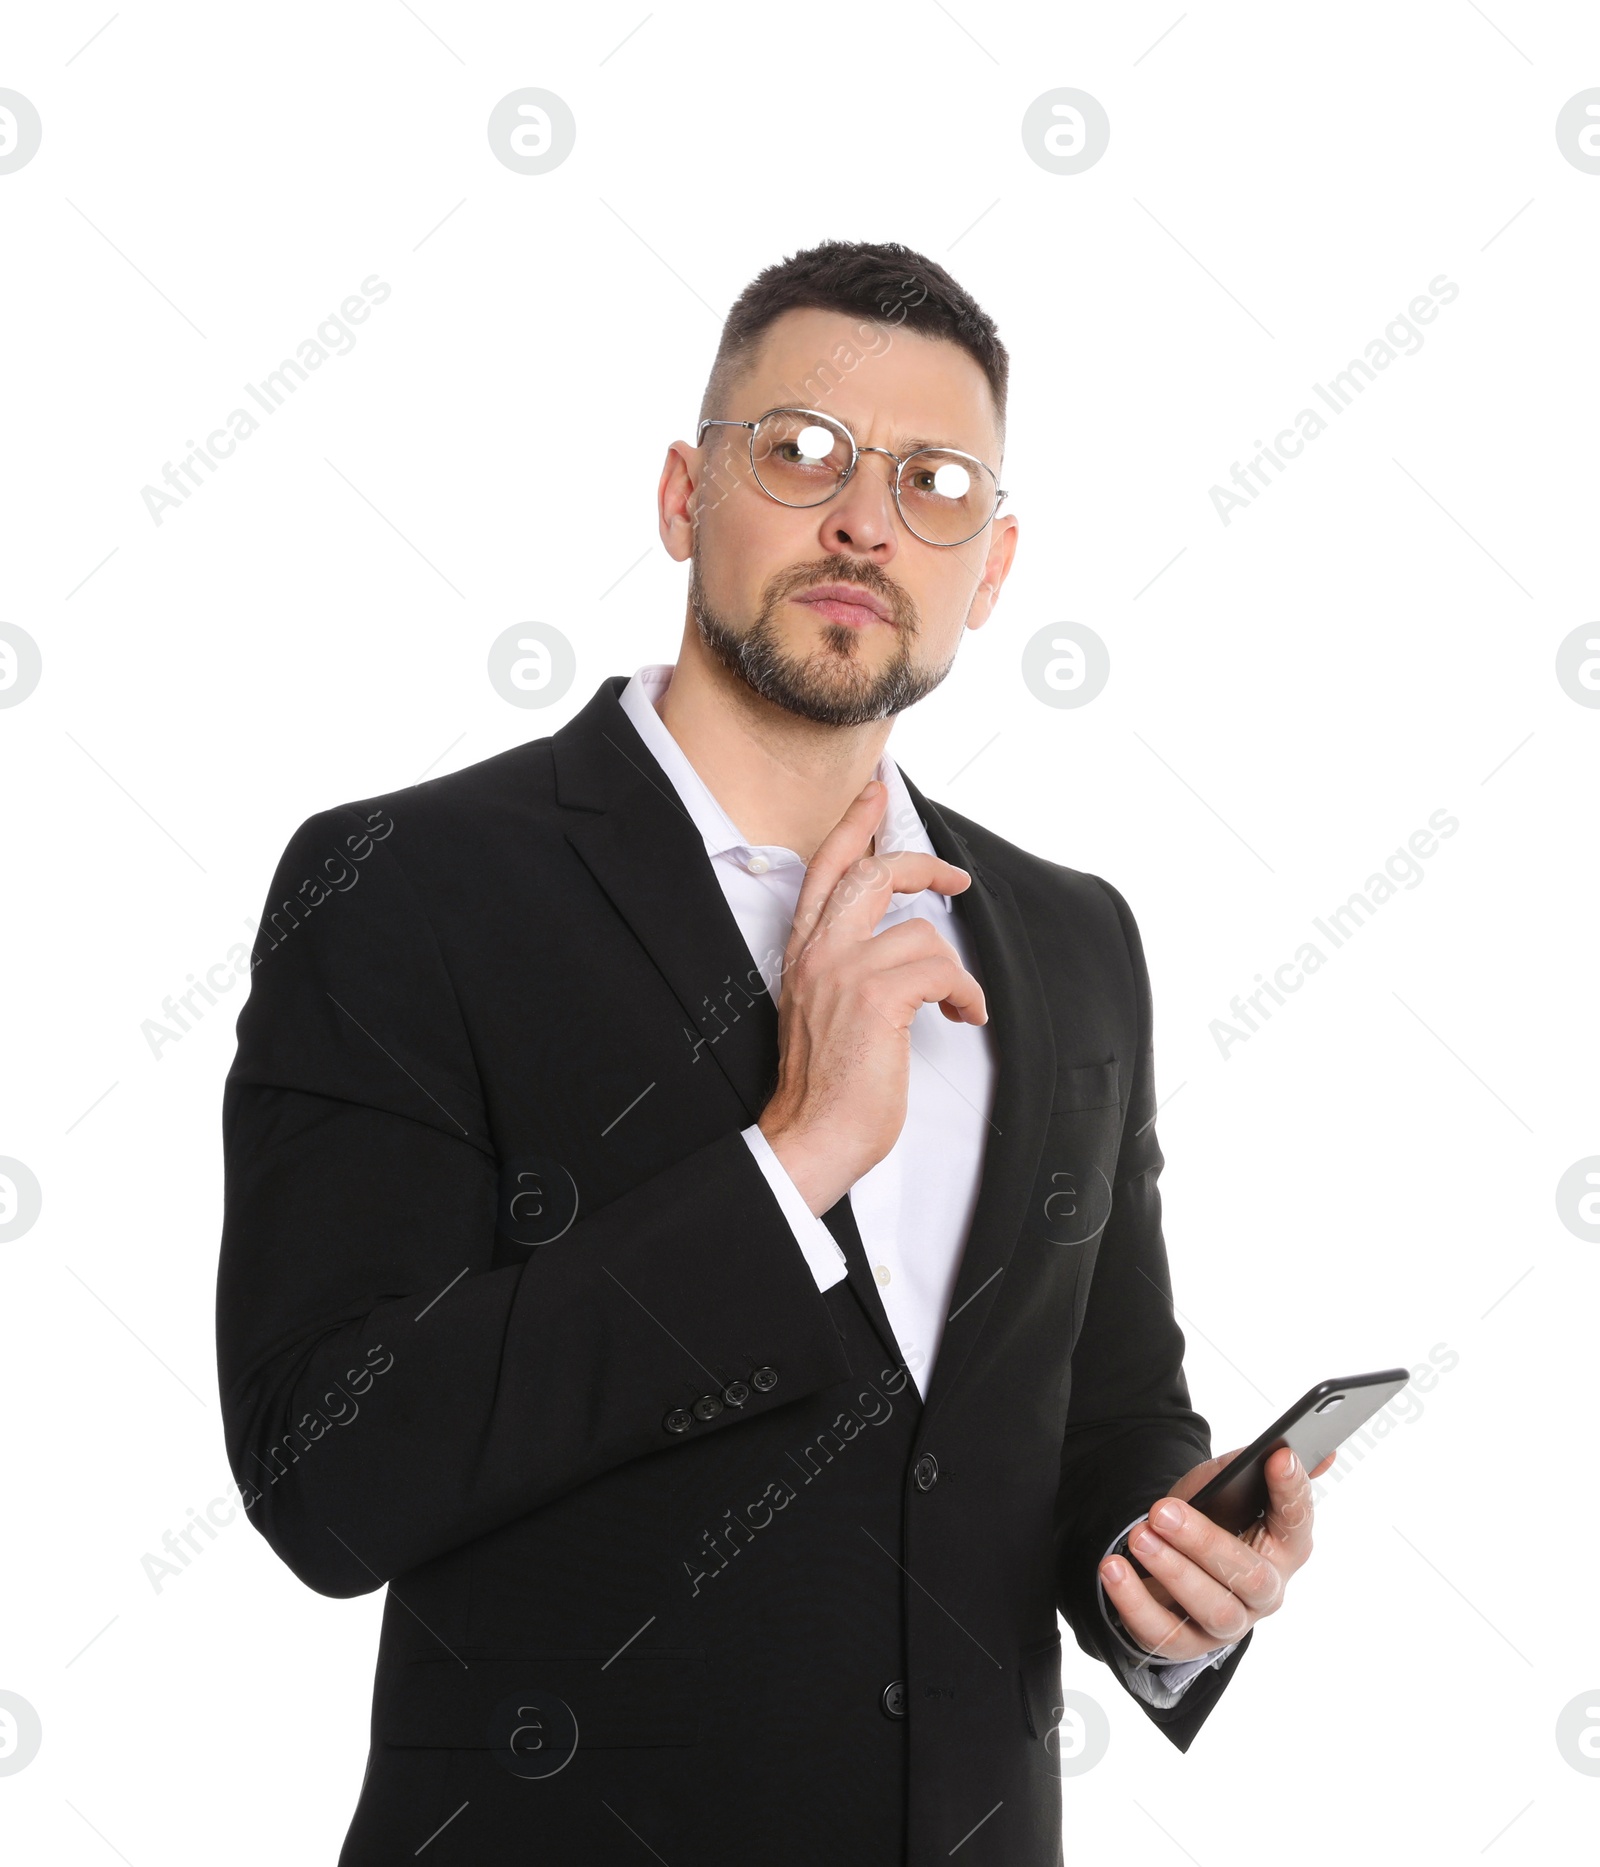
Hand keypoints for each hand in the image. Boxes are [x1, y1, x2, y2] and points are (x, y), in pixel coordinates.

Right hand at [758, 779, 986, 1215]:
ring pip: (922, 933)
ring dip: (954, 973)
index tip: (875, 796)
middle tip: (954, 877)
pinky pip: (943, 970)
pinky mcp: (876, 998)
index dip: (854, 827)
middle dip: (921, 866)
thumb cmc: (823, 1088)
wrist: (809, 1138)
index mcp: (803, 954)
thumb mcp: (822, 1011)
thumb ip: (846, 970)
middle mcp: (818, 953)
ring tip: (957, 1005)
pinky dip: (966, 995)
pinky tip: (963, 1017)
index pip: (825, 871)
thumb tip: (899, 948)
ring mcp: (844, 972)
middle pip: (872, 874)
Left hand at [1097, 1444, 1335, 1664]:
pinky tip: (1115, 1569)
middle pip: (1248, 1575)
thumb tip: (1293, 1445)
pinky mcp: (1190, 1644)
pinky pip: (1165, 1634)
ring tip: (1140, 1537)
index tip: (1279, 1458)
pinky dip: (1135, 1602)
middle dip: (1203, 1542)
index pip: (1297, 1521)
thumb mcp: (1228, 1485)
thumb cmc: (1211, 1517)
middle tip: (1162, 1512)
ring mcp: (1231, 1622)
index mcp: (1285, 1548)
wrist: (1174, 1557)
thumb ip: (1253, 1466)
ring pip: (1213, 1608)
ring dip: (1172, 1571)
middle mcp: (1266, 1591)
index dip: (1292, 1491)